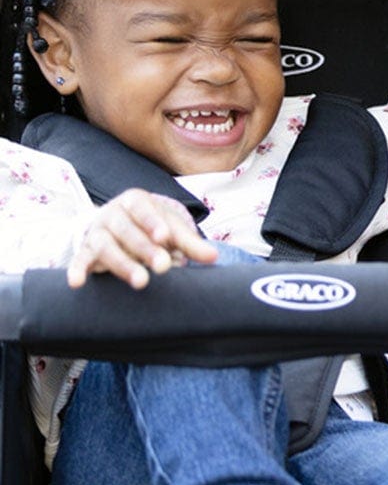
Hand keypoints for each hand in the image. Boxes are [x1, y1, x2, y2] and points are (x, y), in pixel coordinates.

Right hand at [68, 190, 217, 289]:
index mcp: (135, 201)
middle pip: (126, 230)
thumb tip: (214, 257)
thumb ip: (191, 244)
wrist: (125, 226)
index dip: (153, 222)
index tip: (164, 237)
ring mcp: (97, 231)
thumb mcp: (172, 231)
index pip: (143, 209)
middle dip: (144, 248)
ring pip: (105, 245)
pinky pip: (80, 259)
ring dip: (121, 263)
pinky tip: (77, 283)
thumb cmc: (153, 227)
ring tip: (141, 281)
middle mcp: (113, 213)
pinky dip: (77, 269)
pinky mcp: (86, 250)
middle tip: (163, 266)